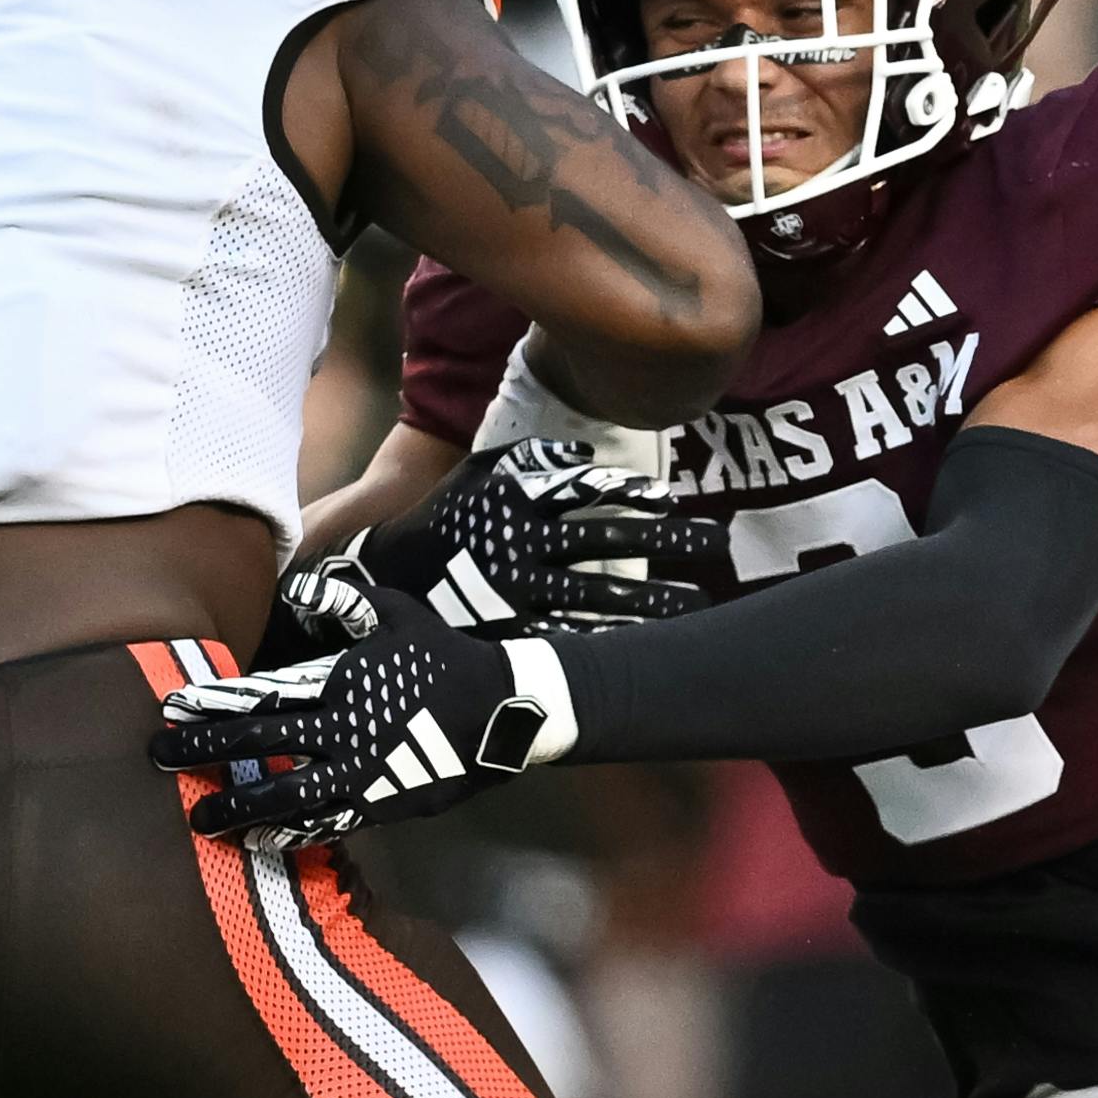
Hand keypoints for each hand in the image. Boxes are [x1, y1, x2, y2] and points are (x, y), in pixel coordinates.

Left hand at [152, 586, 572, 848]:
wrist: (504, 710)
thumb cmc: (444, 656)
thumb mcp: (396, 615)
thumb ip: (343, 603)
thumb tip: (296, 592)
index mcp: (340, 682)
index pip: (263, 695)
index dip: (215, 704)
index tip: (174, 708)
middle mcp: (343, 730)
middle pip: (260, 745)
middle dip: (205, 752)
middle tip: (158, 759)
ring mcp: (362, 773)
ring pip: (285, 795)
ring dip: (237, 806)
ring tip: (197, 819)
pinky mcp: (381, 804)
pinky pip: (326, 825)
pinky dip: (288, 833)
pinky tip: (258, 840)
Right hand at [336, 437, 727, 633]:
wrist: (382, 582)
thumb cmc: (438, 522)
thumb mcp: (476, 474)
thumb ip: (529, 457)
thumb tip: (583, 453)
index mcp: (516, 500)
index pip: (585, 493)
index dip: (631, 495)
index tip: (669, 499)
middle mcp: (522, 544)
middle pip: (608, 541)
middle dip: (667, 541)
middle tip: (715, 542)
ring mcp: (517, 591)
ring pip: (599, 595)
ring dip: (654, 599)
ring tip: (699, 603)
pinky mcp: (510, 630)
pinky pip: (570, 636)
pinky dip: (611, 639)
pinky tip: (648, 644)